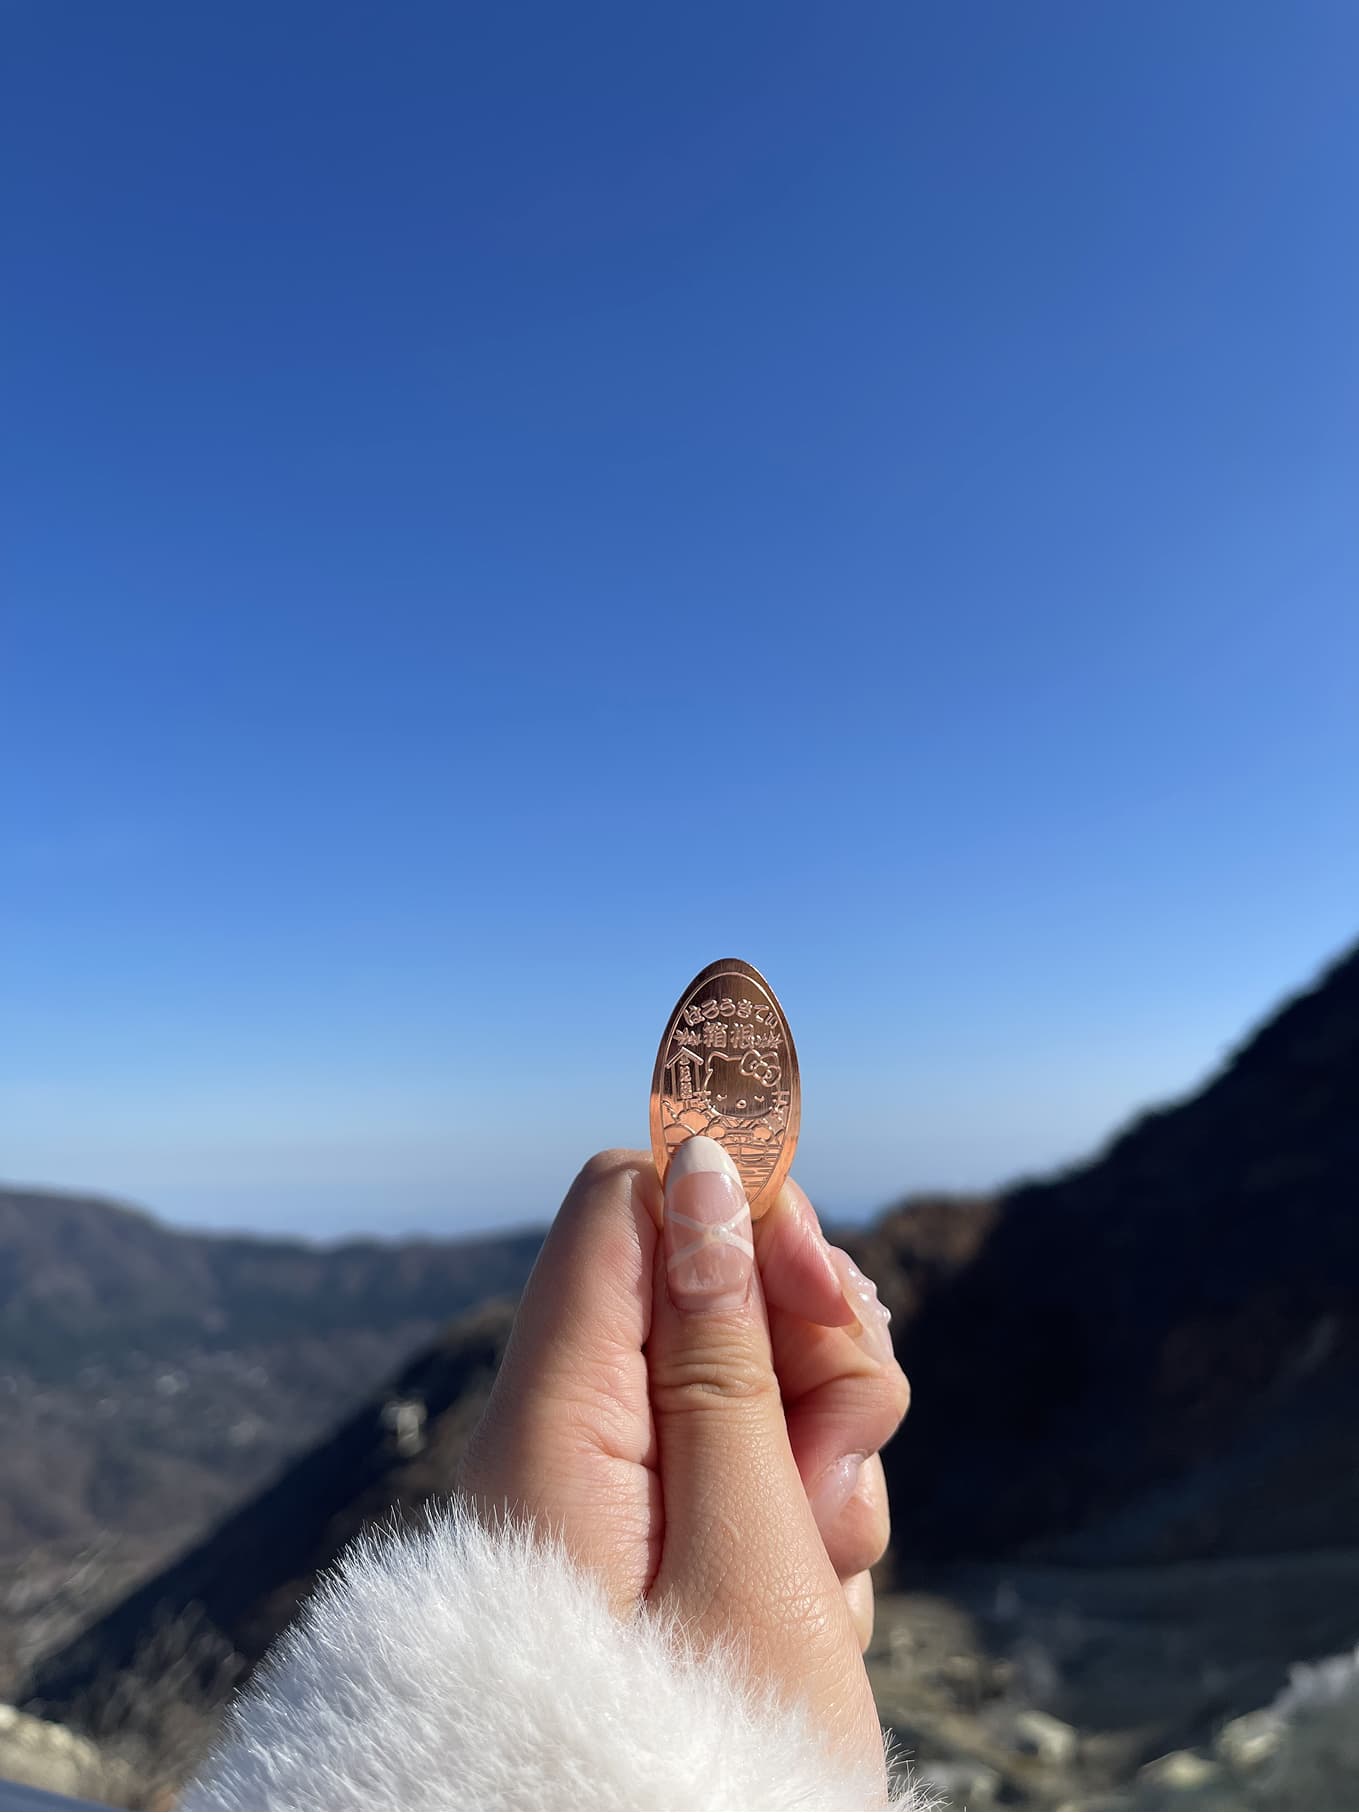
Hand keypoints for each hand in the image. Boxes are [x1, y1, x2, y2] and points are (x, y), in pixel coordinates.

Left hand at [456, 1139, 908, 1789]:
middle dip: (804, 1339)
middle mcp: (576, 1428)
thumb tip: (697, 1162)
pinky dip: (801, 1503)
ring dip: (818, 1439)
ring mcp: (620, 1482)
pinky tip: (812, 1590)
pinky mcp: (661, 1530)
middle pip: (704, 1276)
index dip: (740, 1211)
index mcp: (561, 1412)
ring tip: (825, 1558)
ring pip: (747, 1371)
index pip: (632, 1196)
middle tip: (842, 1446)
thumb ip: (721, 1345)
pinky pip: (748, 1458)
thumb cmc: (704, 1759)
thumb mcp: (743, 1544)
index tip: (820, 1291)